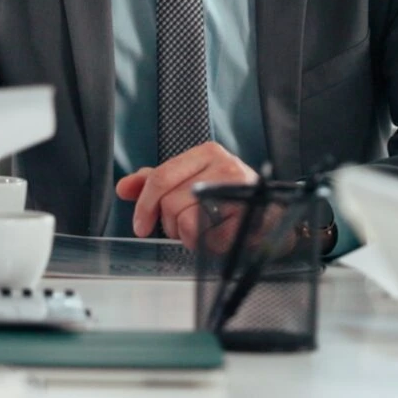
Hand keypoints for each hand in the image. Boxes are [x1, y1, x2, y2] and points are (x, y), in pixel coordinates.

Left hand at [114, 142, 257, 246]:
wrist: (272, 220)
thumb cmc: (229, 202)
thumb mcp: (191, 183)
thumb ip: (157, 183)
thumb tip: (124, 187)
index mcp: (207, 153)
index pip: (160, 177)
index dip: (144, 205)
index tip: (141, 225)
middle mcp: (224, 165)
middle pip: (169, 202)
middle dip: (171, 223)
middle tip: (185, 227)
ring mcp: (238, 189)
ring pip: (185, 220)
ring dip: (189, 235)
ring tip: (206, 229)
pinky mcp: (246, 216)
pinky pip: (206, 237)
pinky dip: (207, 244)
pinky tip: (218, 236)